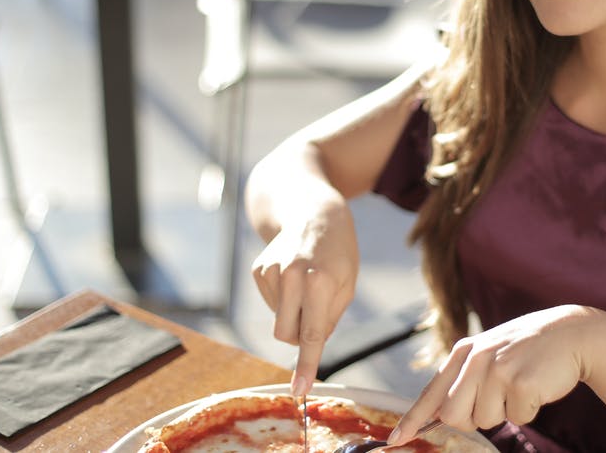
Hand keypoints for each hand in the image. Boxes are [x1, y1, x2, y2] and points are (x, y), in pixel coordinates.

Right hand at [250, 210, 358, 393]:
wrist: (314, 213)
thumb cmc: (338, 253)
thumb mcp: (347, 286)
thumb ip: (329, 320)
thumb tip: (308, 347)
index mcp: (321, 281)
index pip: (312, 334)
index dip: (306, 366)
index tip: (299, 391)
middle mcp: (292, 276)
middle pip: (287, 334)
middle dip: (301, 334)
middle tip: (317, 311)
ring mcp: (271, 271)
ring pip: (277, 321)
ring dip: (293, 315)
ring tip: (306, 286)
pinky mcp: (258, 270)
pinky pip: (269, 305)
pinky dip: (282, 300)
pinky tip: (292, 278)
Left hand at [388, 305, 597, 444]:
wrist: (571, 333)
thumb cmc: (527, 350)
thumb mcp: (490, 354)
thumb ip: (465, 379)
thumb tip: (441, 416)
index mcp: (464, 352)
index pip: (432, 392)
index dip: (413, 419)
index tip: (396, 439)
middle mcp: (476, 358)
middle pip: (455, 415)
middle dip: (475, 417)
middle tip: (498, 397)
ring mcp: (498, 369)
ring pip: (487, 420)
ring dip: (506, 411)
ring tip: (521, 384)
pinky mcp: (520, 382)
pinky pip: (517, 418)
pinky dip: (529, 410)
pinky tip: (537, 386)